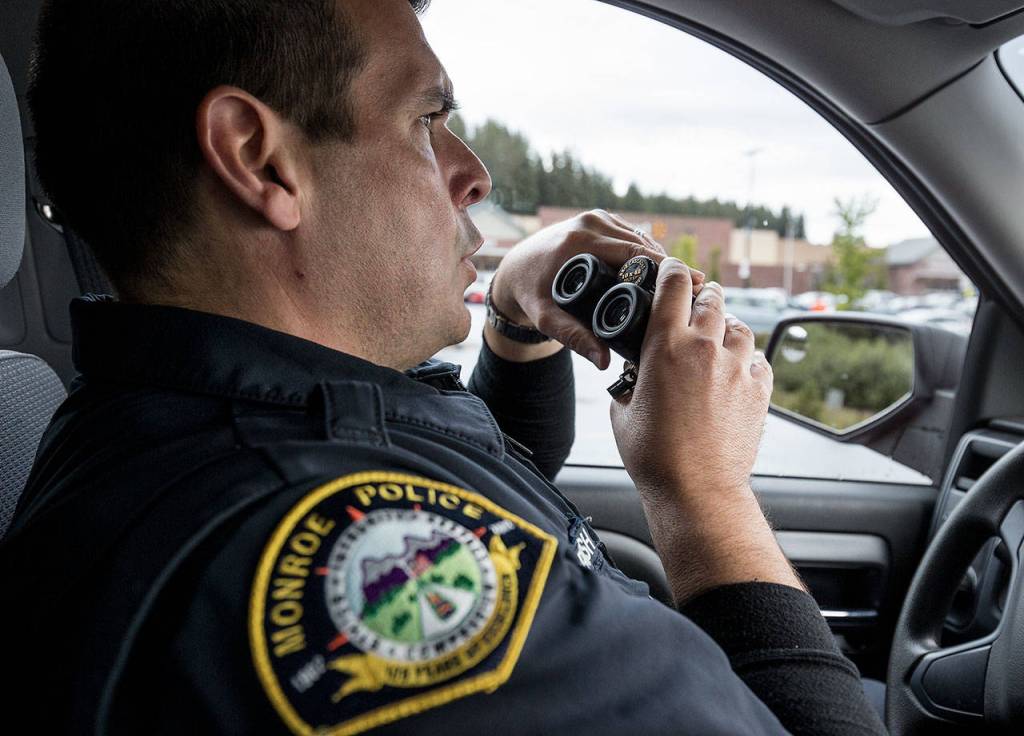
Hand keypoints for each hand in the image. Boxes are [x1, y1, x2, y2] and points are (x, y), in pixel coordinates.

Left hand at [488, 209, 703, 368]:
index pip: (635, 254)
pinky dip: (647, 251)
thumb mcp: (547, 318)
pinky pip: (631, 234)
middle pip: (644, 245)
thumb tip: (603, 361)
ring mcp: (595, 218)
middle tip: (698, 290)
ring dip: (661, 260)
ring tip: (686, 284)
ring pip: (641, 238)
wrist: (515, 270)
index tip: (693, 287)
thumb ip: (574, 338)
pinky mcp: (598, 220)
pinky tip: (662, 272)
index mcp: (580, 242)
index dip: (666, 272)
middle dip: (670, 268)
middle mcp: (590, 223)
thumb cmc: (531, 295)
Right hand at [610, 258, 770, 499]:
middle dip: (702, 295)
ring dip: (726, 325)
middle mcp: (705, 347)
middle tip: (696, 301)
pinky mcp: (759, 390)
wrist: (695, 489)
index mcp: (665, 345)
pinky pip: (758, 360)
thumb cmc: (653, 455)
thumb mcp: (623, 410)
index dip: (671, 271)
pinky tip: (736, 369)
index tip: (669, 271)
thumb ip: (629, 381)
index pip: (673, 284)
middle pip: (711, 298)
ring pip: (739, 326)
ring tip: (718, 335)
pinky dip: (747, 359)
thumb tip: (631, 376)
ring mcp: (736, 368)